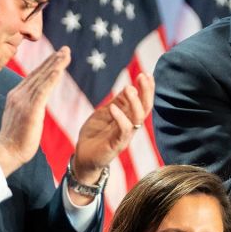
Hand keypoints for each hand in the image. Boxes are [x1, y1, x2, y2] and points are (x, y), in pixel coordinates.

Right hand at [0, 48, 70, 175]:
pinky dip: (51, 78)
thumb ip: (27, 107)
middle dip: (53, 60)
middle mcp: (18, 94)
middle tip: (66, 49)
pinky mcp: (30, 109)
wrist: (6, 153)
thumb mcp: (21, 118)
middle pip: (38, 73)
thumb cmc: (14, 140)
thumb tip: (35, 104)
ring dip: (55, 65)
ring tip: (66, 54)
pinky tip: (59, 69)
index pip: (33, 77)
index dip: (46, 65)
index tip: (57, 55)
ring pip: (42, 78)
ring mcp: (23, 101)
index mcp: (15, 96)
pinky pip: (43, 90)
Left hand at [69, 71, 153, 199]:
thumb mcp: (105, 113)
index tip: (146, 73)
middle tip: (143, 76)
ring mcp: (125, 137)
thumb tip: (130, 86)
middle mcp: (130, 127)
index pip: (142, 102)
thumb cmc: (94, 135)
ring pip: (138, 118)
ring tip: (129, 88)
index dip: (146, 89)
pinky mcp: (116, 145)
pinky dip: (120, 118)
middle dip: (146, 92)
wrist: (83, 158)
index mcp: (128, 118)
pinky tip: (113, 107)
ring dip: (135, 102)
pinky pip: (123, 131)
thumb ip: (117, 103)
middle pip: (145, 108)